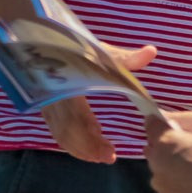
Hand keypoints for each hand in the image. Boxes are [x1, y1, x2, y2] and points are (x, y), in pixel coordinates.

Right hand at [43, 41, 158, 162]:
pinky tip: (86, 143)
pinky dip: (71, 140)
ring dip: (79, 148)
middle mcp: (52, 98)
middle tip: (108, 158)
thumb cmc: (73, 42)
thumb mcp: (100, 50)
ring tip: (99, 155)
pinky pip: (56, 128)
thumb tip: (151, 52)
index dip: (92, 141)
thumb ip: (124, 57)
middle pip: (68, 132)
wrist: (39, 34)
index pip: (78, 120)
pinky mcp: (44, 104)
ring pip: (60, 133)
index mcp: (66, 86)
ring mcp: (46, 102)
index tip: (111, 153)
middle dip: (87, 149)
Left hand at [145, 112, 191, 192]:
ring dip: (168, 167)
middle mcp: (156, 162)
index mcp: (166, 142)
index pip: (152, 125)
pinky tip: (191, 186)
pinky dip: (174, 184)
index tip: (167, 126)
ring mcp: (159, 183)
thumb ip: (184, 135)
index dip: (159, 124)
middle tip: (185, 151)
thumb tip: (172, 132)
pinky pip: (166, 186)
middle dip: (165, 148)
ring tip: (190, 172)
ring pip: (159, 170)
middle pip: (154, 150)